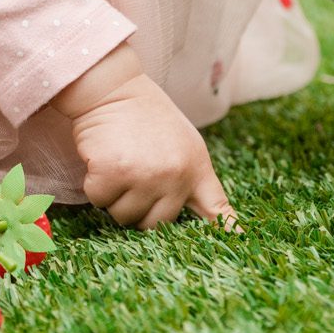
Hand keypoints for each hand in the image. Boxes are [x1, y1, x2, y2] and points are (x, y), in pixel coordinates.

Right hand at [50, 44, 241, 231]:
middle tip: (132, 176)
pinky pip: (98, 199)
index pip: (216, 209)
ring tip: (118, 162)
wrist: (112, 88)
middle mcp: (175, 175)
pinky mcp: (113, 172)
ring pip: (122, 215)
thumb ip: (188, 176)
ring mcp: (144, 175)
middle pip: (154, 225)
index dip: (225, 232)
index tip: (239, 245)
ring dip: (114, 196)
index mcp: (196, 167)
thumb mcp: (182, 143)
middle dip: (138, 207)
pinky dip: (94, 184)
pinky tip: (101, 159)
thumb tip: (194, 210)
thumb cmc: (144, 116)